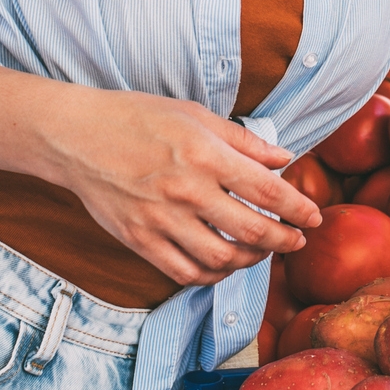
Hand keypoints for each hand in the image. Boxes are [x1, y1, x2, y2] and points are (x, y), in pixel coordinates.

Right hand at [39, 91, 323, 287]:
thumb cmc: (136, 118)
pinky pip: (185, 272)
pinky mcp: (139, 239)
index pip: (267, 190)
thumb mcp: (194, 114)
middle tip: (295, 240)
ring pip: (221, 259)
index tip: (314, 217)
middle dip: (284, 240)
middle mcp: (186, 190)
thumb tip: (283, 159)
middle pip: (251, 230)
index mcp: (204, 154)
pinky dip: (212, 275)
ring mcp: (161, 219)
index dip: (298, 209)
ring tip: (261, 252)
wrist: (75, 136)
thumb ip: (243, 140)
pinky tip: (224, 264)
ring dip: (251, 261)